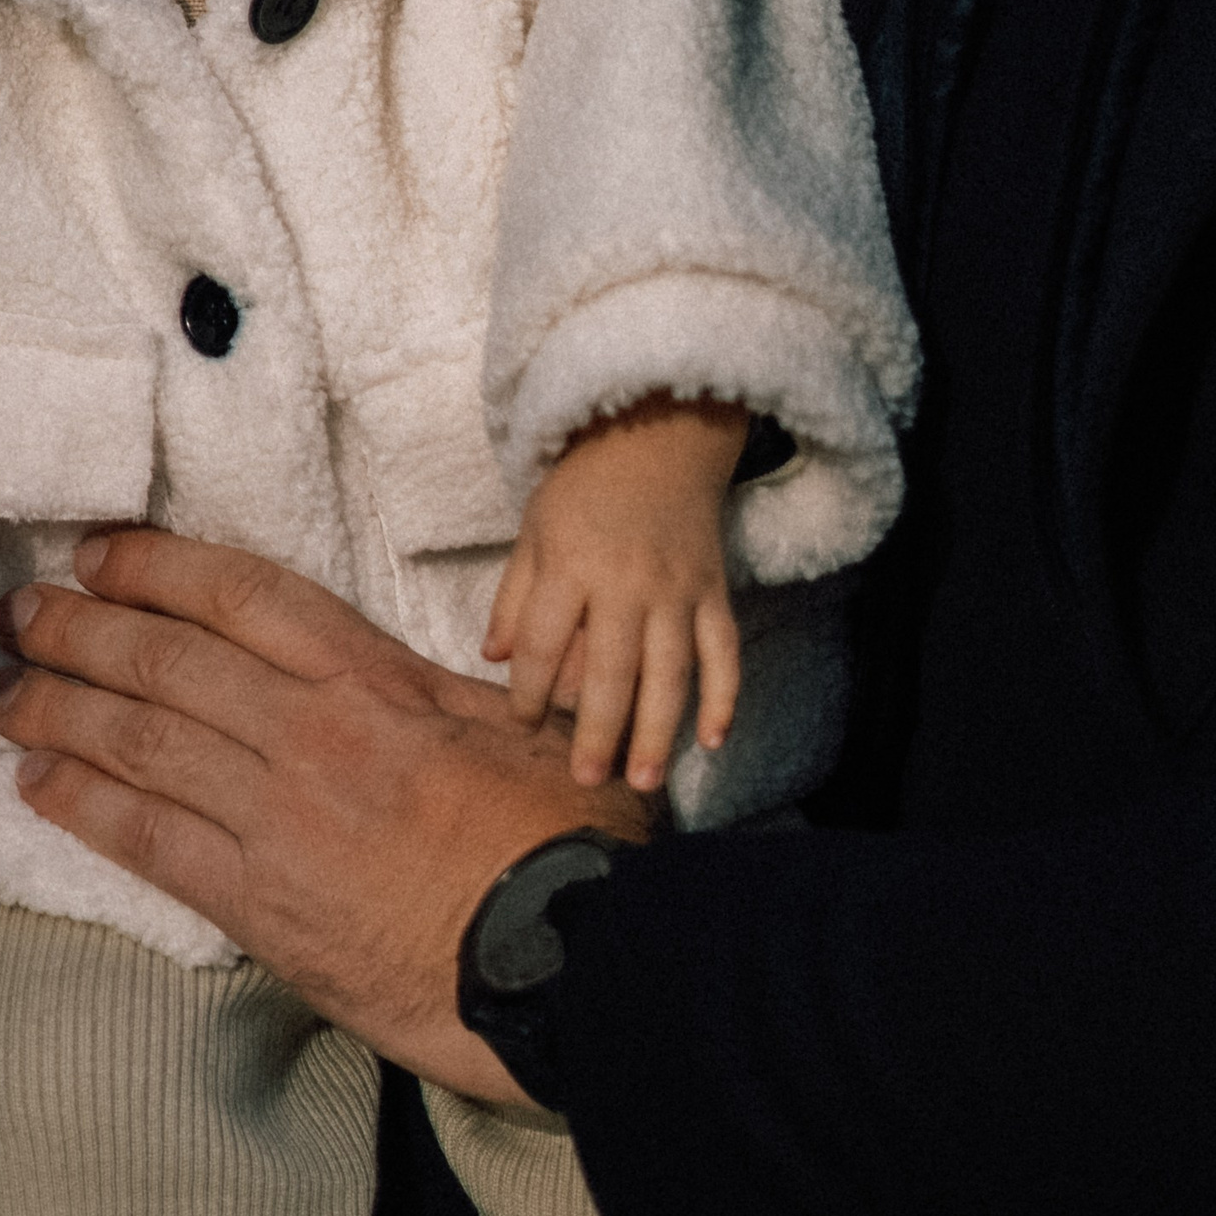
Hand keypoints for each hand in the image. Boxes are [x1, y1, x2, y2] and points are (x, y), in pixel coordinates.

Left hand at [0, 531, 652, 1098]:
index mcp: (373, 678)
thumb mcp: (523, 732)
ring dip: (57, 710)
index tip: (99, 552)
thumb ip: (449, 700)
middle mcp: (311, 731)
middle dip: (79, 630)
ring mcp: (278, 817)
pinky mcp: (262, 905)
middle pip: (165, 659)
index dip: (156, 566)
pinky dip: (83, 805)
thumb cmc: (568, 845)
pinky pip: (149, 841)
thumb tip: (428, 687)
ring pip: (140, 741)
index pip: (239, 595)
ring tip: (0, 693)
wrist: (574, 962)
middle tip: (18, 616)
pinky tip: (35, 785)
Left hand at [484, 397, 746, 791]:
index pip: (541, 642)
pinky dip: (725, 697)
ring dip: (659, 731)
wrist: (659, 434)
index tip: (520, 723)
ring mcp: (677, 589)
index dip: (525, 689)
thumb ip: (514, 596)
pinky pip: (724, 651)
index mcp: (569, 565)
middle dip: (597, 730)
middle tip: (586, 780)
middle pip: (610, 669)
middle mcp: (625, 583)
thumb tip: (491, 658)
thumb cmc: (585, 486)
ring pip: (670, 673)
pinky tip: (715, 740)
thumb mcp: (534, 529)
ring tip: (644, 781)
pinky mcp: (714, 590)